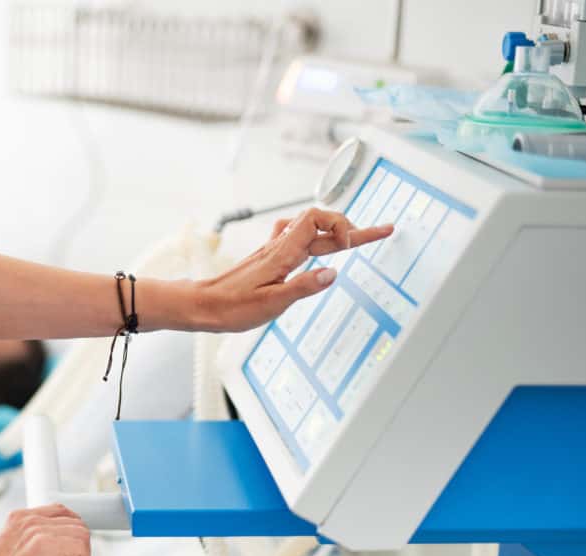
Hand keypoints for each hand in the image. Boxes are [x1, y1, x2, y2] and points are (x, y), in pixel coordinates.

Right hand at [0, 504, 90, 555]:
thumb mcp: (5, 554)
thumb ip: (21, 548)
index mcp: (18, 518)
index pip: (60, 511)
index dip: (70, 531)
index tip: (67, 553)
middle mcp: (28, 519)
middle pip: (74, 520)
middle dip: (79, 544)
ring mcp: (37, 531)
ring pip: (81, 532)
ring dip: (83, 555)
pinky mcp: (45, 547)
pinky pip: (82, 545)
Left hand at [193, 208, 392, 331]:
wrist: (203, 306)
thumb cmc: (232, 307)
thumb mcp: (272, 303)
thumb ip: (303, 287)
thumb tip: (333, 273)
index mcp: (282, 253)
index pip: (317, 219)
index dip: (341, 224)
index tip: (354, 243)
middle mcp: (278, 247)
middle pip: (320, 224)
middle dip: (352, 227)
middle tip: (382, 231)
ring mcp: (273, 252)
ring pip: (310, 232)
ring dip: (336, 232)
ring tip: (358, 240)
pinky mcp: (268, 260)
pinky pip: (298, 240)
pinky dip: (317, 240)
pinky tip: (321, 250)